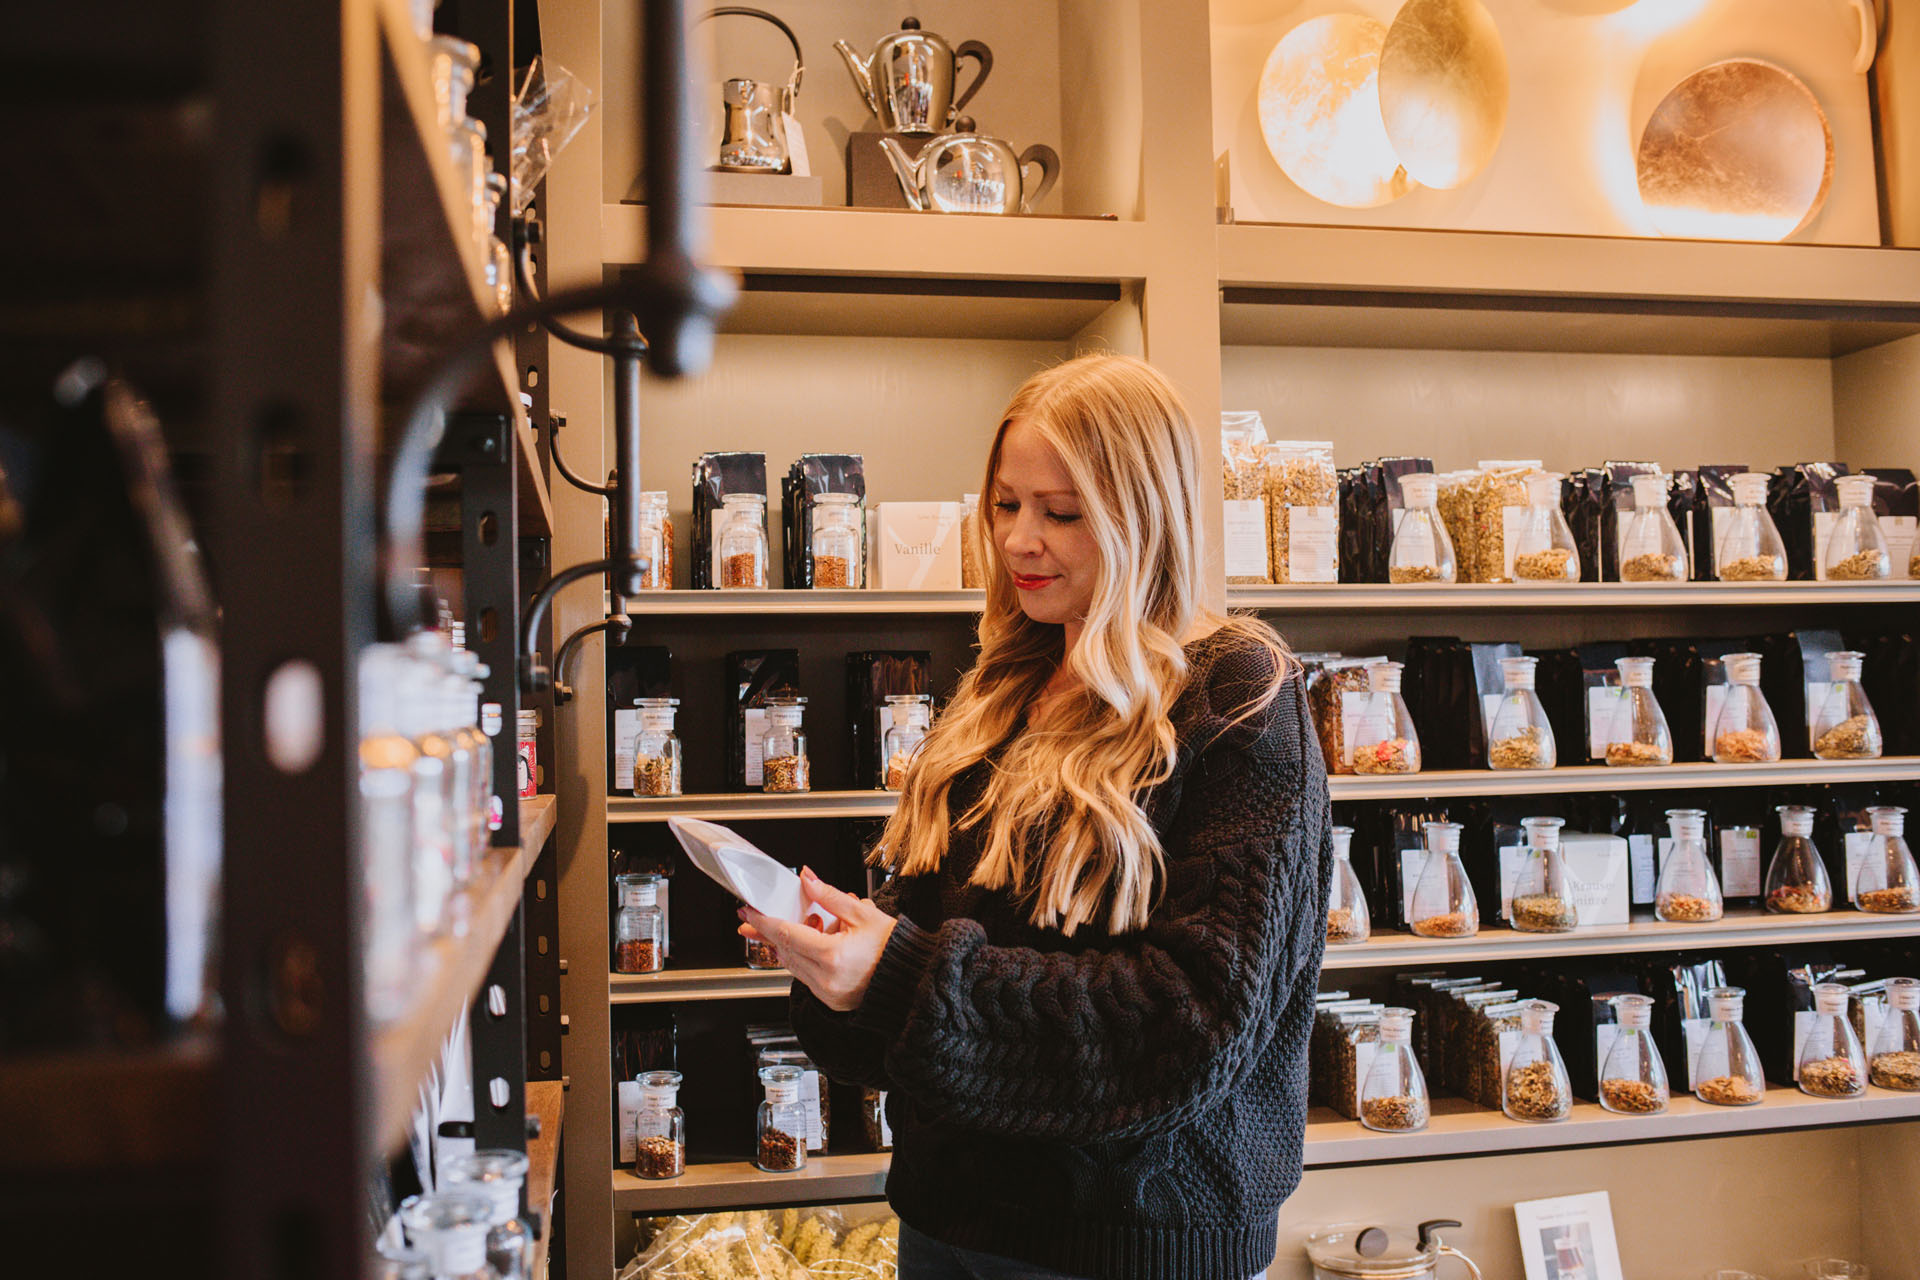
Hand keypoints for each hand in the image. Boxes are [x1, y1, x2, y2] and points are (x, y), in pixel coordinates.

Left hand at [739, 867, 896, 1012]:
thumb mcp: (863, 913)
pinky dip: (802, 960)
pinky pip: (805, 977)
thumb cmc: (894, 947)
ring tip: (792, 927)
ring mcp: (827, 993)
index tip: (749, 912)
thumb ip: (829, 896)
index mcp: (832, 956)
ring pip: (792, 966)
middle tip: (752, 920)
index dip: (764, 921)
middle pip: (784, 951)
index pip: (787, 934)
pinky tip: (810, 944)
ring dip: (785, 946)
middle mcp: (826, 979)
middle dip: (767, 933)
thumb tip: (808, 880)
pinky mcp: (831, 1001)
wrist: (913, 978)